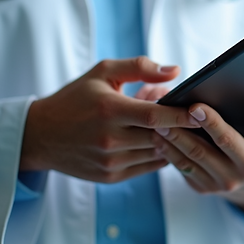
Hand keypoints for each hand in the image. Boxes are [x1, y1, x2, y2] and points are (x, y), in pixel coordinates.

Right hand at [20, 57, 198, 183]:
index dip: (182, 114)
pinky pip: (148, 166)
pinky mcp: (111, 176)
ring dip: (172, 140)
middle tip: (194, 114)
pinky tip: (161, 139)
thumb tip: (175, 71)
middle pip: (161, 136)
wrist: (40, 135)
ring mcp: (111, 161)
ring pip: (157, 153)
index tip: (202, 110)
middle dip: (181, 126)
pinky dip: (160, 153)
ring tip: (174, 123)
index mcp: (109, 109)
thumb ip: (140, 67)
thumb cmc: (75, 98)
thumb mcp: (102, 73)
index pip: (155, 114)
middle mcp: (110, 138)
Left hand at [152, 101, 243, 210]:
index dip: (211, 123)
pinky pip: (180, 169)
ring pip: (185, 161)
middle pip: (199, 151)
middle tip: (163, 113)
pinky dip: (168, 152)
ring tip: (154, 123)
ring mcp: (213, 186)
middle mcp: (231, 178)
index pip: (227, 140)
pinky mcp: (200, 187)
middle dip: (180, 131)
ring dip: (168, 142)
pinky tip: (158, 136)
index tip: (195, 106)